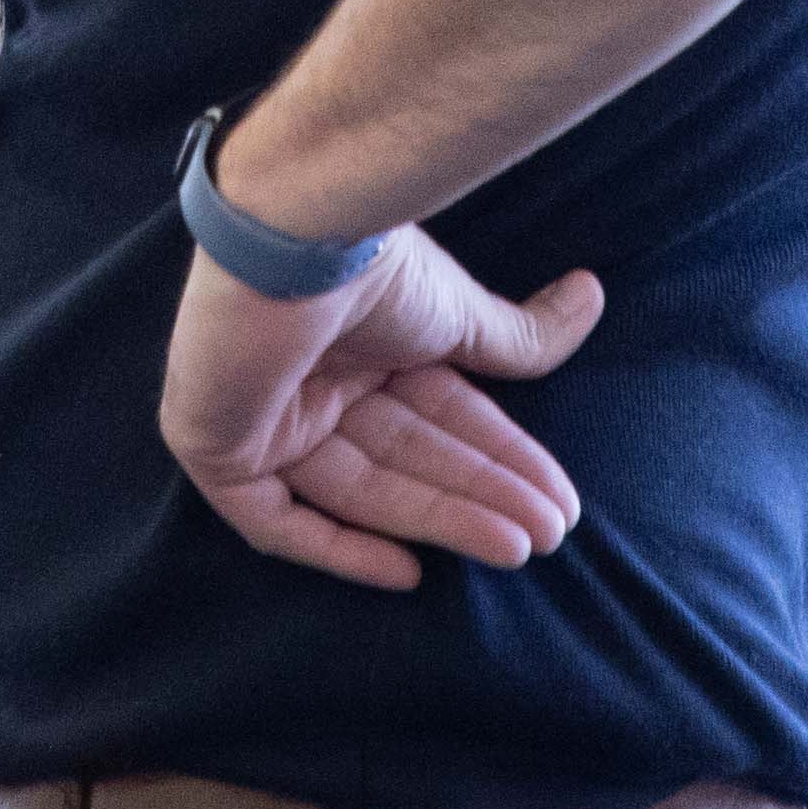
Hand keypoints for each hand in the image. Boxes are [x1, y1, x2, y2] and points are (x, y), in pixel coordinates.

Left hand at [159, 227, 607, 591]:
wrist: (297, 238)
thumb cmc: (373, 265)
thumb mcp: (458, 313)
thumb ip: (515, 338)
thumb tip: (592, 297)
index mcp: (359, 342)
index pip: (435, 417)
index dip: (497, 458)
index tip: (558, 498)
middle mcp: (311, 380)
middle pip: (404, 459)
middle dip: (479, 496)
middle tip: (549, 534)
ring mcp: (260, 415)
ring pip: (357, 490)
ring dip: (441, 519)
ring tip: (518, 545)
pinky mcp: (215, 445)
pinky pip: (273, 519)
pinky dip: (338, 549)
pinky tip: (408, 571)